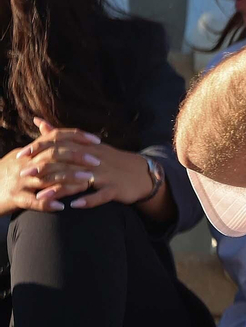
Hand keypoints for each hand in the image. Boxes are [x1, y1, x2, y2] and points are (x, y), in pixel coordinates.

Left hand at [3, 119, 154, 212]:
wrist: (142, 174)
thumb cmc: (110, 161)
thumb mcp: (88, 146)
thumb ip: (61, 136)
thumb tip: (39, 122)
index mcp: (87, 149)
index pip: (61, 146)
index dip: (41, 149)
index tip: (22, 155)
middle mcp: (96, 160)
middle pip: (68, 163)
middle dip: (45, 169)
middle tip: (25, 175)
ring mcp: (107, 175)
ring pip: (81, 180)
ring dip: (61, 189)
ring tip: (43, 196)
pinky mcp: (116, 189)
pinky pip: (102, 195)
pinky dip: (89, 200)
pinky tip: (75, 205)